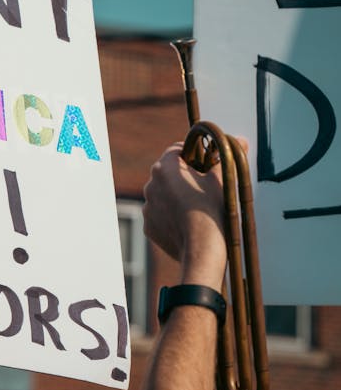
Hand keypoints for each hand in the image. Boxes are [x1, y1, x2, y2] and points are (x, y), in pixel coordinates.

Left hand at [142, 142, 233, 286]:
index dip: (193, 154)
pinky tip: (188, 223)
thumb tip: (241, 140)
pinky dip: (171, 217)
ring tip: (197, 208)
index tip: (206, 163)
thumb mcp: (222, 180)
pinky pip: (160, 216)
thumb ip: (226, 158)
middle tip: (204, 186)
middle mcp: (150, 184)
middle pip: (168, 173)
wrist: (202, 249)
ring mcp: (147, 206)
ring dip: (176, 197)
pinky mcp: (148, 226)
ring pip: (163, 195)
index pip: (176, 150)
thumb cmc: (213, 210)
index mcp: (164, 167)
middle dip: (184, 177)